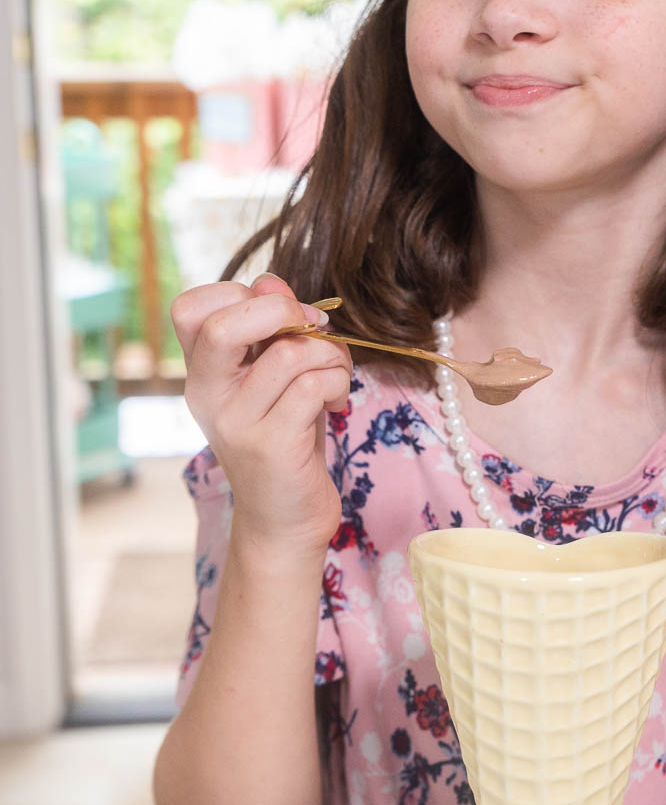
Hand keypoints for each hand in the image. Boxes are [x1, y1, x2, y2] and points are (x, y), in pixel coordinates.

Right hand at [171, 273, 351, 554]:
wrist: (285, 521)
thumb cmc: (287, 439)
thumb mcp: (275, 378)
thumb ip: (272, 330)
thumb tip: (271, 284)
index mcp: (202, 373)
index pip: (190, 308)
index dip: (240, 294)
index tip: (280, 316)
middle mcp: (208, 396)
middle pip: (223, 324)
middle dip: (284, 312)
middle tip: (314, 329)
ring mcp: (236, 422)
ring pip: (289, 353)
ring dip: (330, 356)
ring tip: (334, 379)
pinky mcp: (270, 445)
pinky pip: (312, 385)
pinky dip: (337, 384)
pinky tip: (335, 404)